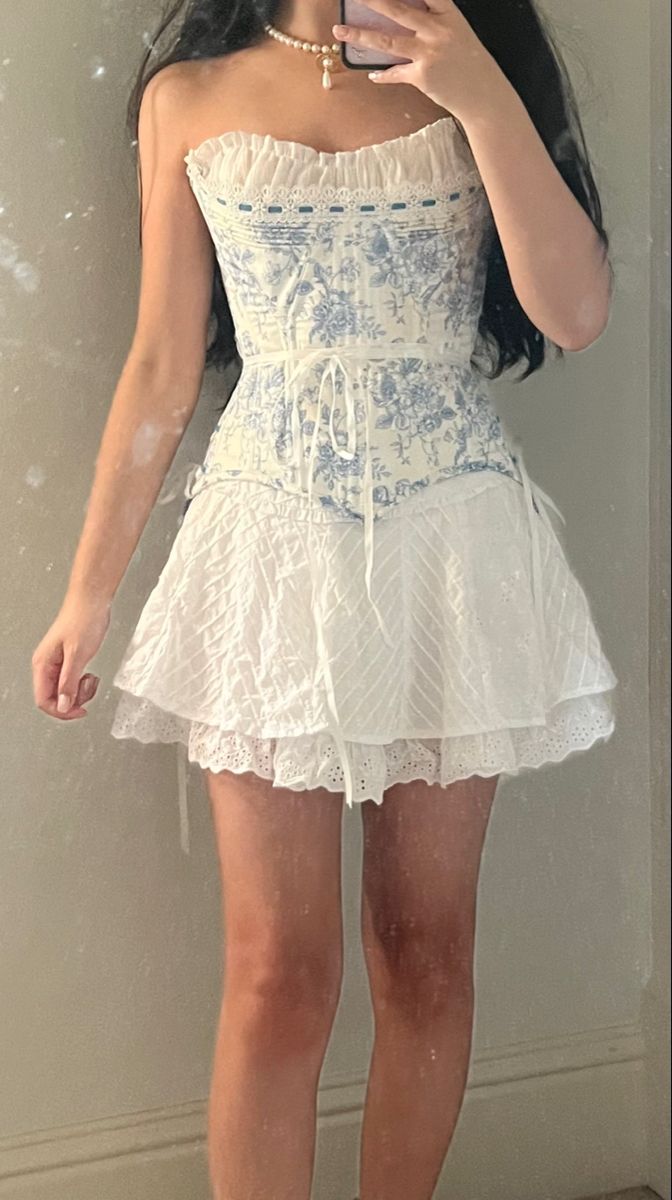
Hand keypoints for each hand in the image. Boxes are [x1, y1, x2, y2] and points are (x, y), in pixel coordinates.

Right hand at [31, 593, 110, 720]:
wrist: (92, 601)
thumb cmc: (83, 620)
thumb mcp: (78, 655)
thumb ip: (69, 682)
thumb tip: (62, 705)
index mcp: (43, 664)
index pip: (44, 700)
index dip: (62, 710)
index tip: (80, 710)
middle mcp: (47, 665)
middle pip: (54, 698)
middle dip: (73, 700)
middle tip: (88, 688)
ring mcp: (58, 663)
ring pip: (64, 691)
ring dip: (80, 692)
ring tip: (91, 679)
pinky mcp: (69, 660)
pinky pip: (72, 681)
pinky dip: (83, 683)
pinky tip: (90, 674)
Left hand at [333, 0, 506, 120]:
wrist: (484, 95)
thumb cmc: (470, 62)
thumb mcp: (457, 32)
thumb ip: (433, 21)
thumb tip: (402, 16)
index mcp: (448, 14)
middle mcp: (437, 30)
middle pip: (398, 9)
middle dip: (372, 0)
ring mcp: (428, 53)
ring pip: (387, 40)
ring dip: (360, 35)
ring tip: (340, 30)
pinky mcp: (421, 76)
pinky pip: (394, 73)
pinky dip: (382, 74)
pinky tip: (373, 74)